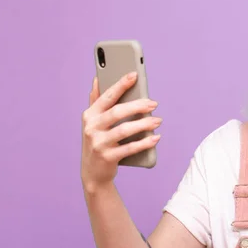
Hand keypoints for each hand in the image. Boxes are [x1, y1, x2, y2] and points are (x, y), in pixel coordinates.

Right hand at [80, 72, 161, 191]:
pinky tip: (155, 138)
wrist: (92, 172)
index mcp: (90, 115)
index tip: (134, 74)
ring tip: (158, 121)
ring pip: (124, 130)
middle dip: (138, 106)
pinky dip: (144, 143)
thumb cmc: (97, 140)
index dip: (120, 85)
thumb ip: (95, 100)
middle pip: (117, 112)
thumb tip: (97, 78)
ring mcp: (98, 143)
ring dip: (144, 124)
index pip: (107, 96)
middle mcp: (91, 128)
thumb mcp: (93, 121)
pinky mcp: (107, 157)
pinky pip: (129, 148)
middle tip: (154, 103)